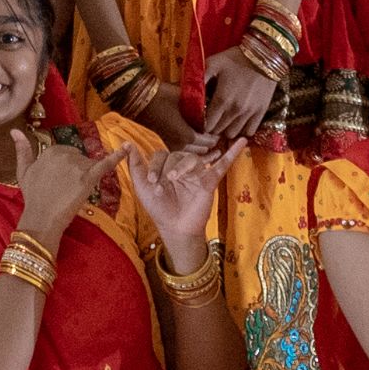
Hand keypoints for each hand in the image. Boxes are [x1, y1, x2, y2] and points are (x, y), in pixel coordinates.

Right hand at [12, 131, 129, 242]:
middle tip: (65, 189)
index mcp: (51, 150)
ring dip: (85, 176)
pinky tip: (127, 150)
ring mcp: (78, 166)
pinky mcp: (89, 178)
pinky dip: (117, 157)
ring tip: (73, 192)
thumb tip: (14, 130)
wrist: (41, 217)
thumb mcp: (23, 170)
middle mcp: (65, 154)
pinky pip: (105, 164)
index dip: (64, 169)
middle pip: (79, 158)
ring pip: (89, 165)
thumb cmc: (32, 195)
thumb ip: (22, 148)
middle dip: (75, 171)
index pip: (66, 153)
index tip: (58, 182)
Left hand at [126, 140, 246, 245]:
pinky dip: (232, 153)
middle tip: (162, 186)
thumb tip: (127, 143)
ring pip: (193, 159)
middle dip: (167, 169)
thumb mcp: (142, 187)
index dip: (155, 167)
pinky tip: (242, 141)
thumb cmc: (158, 208)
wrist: (174, 228)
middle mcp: (182, 166)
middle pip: (177, 155)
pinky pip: (223, 165)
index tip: (151, 182)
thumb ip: (135, 166)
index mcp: (166, 166)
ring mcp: (197, 172)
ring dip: (183, 167)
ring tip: (175, 179)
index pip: (161, 155)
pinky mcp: (210, 181)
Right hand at [139, 82, 213, 153]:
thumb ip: (201, 103)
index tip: (221, 130)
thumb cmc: (161, 95)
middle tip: (216, 136)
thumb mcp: (185, 96)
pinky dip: (189, 150)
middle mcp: (180, 145)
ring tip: (206, 141)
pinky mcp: (163, 145)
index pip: (209, 141)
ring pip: (191, 154)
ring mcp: (170, 147)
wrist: (136, 98)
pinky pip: (181, 152)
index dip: (216, 136)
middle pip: (202, 150)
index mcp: (187, 135)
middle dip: (210, 145)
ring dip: (199, 149)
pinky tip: (191, 143)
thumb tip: (215, 102)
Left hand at [202, 48, 277, 141]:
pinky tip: (238, 121)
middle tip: (211, 119)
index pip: (207, 125)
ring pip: (233, 134)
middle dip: (212, 127)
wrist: (264, 56)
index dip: (202, 124)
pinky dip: (242, 130)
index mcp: (222, 99)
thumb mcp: (213, 63)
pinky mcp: (261, 112)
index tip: (200, 119)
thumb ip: (200, 78)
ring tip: (224, 121)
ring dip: (226, 130)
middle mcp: (235, 110)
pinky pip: (250, 131)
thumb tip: (188, 91)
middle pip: (218, 131)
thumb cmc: (236, 58)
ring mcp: (249, 113)